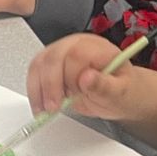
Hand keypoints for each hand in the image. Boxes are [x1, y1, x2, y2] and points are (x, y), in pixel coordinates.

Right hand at [28, 32, 148, 121]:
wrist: (117, 93)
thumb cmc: (122, 90)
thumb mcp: (121, 92)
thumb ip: (104, 85)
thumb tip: (87, 77)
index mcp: (96, 47)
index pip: (74, 55)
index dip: (69, 77)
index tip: (69, 98)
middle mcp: (76, 45)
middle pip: (52, 57)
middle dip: (49, 85)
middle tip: (53, 108)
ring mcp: (60, 53)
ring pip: (39, 64)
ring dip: (38, 90)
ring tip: (44, 111)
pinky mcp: (50, 64)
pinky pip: (34, 73)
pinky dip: (34, 92)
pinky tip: (40, 106)